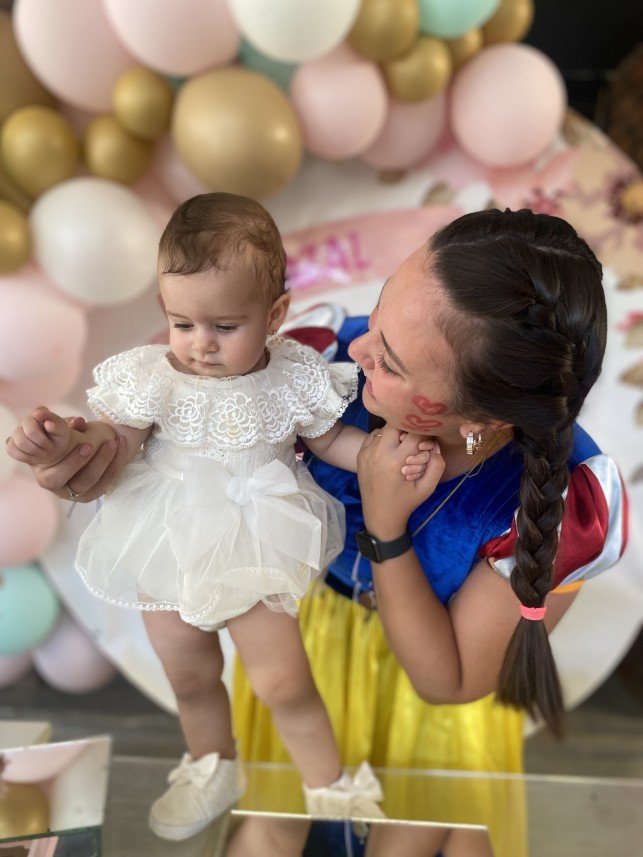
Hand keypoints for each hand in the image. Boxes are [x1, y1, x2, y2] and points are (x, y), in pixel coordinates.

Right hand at [7, 407, 74, 466]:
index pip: (40, 412)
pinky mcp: (12, 444)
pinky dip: (24, 456)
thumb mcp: (74, 433)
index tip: (48, 423)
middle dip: (41, 441)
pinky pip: (12, 450)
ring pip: (18, 441)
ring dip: (33, 450)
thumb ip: (77, 426)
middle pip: (30, 430)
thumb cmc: (63, 440)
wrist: (53, 453)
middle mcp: (28, 420)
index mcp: (43, 413)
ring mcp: (18, 432)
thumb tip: (78, 421)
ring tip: (44, 454)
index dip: (44, 416)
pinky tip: (34, 458)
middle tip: (50, 448)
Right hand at [9, 411, 128, 501]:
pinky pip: (109, 481)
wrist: (77, 442)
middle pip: (78, 484)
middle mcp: (60, 489)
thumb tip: (78, 422)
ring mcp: (79, 493)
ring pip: (95, 483)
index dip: (71, 463)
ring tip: (115, 441)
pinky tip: (121, 444)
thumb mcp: (58, 429)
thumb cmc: (61, 436)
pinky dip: (117, 462)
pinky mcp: (95, 491)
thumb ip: (62, 425)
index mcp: (44, 476)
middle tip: (106, 443)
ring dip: (107, 461)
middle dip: (95, 463)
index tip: (87, 444)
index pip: (53, 478)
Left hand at [357, 424, 444, 538]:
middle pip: (396, 424)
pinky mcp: (360, 454)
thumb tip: (434, 445)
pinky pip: (374, 435)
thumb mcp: (427, 488)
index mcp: (396, 461)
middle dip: (408, 429)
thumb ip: (437, 465)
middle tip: (413, 442)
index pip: (414, 433)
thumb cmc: (406, 502)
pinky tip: (390, 451)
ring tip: (401, 448)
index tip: (425, 445)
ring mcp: (366, 452)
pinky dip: (383, 438)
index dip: (424, 436)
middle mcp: (379, 453)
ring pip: (384, 428)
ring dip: (395, 433)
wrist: (380, 515)